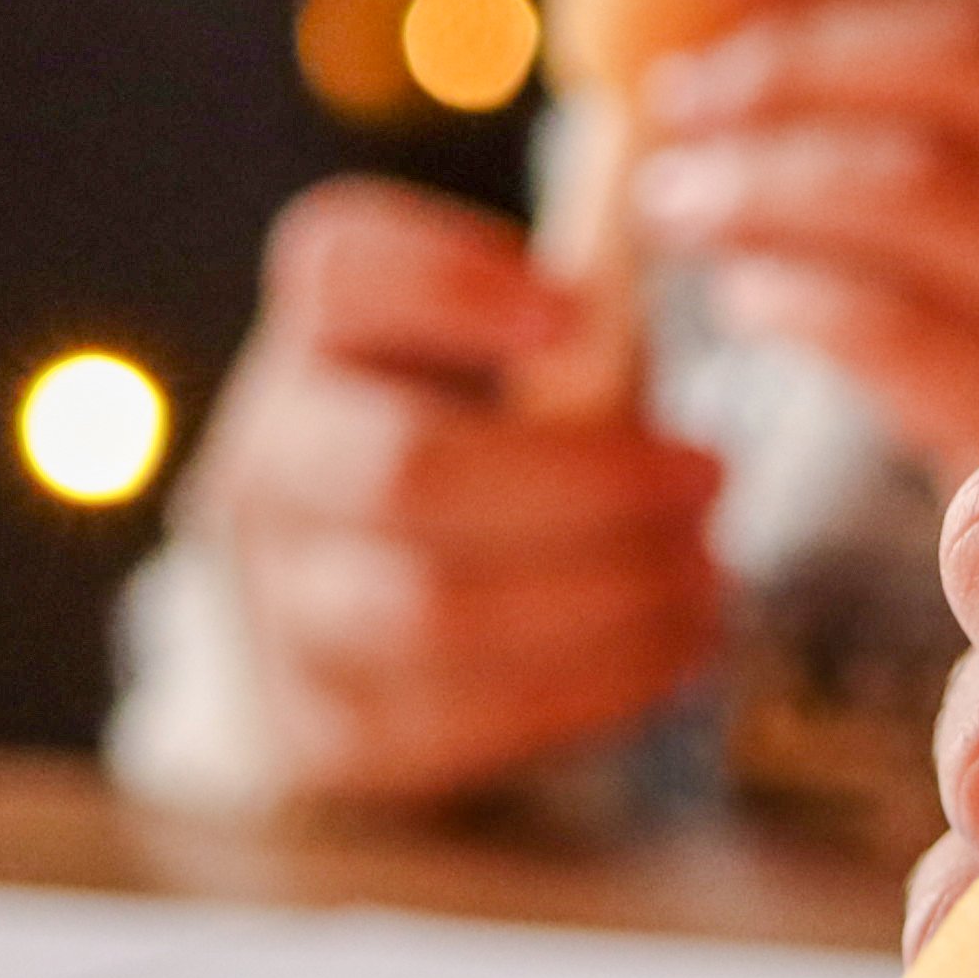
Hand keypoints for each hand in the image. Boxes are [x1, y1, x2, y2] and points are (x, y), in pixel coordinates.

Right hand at [183, 180, 724, 807]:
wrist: (352, 650)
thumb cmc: (482, 472)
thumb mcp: (517, 380)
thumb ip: (581, 330)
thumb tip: (709, 247)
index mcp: (317, 348)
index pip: (339, 271)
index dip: (453, 282)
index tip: (573, 311)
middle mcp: (268, 470)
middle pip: (409, 468)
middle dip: (590, 480)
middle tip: (711, 475)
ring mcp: (281, 607)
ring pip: (440, 609)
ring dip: (610, 594)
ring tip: (710, 572)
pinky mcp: (330, 729)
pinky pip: (472, 714)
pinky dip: (602, 680)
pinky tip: (684, 643)